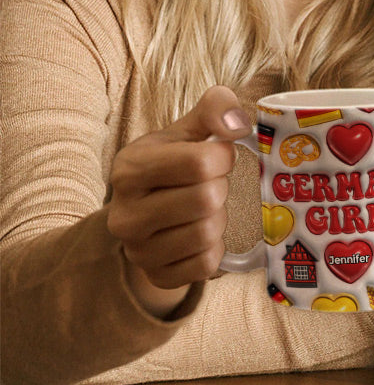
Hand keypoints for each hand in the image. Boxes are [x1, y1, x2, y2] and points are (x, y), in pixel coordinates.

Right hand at [107, 86, 249, 316]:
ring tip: (204, 209)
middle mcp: (125, 214)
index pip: (199, 162)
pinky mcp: (156, 276)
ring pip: (208, 233)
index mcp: (129, 169)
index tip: (218, 157)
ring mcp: (137, 251)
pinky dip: (215, 248)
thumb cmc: (173, 164)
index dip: (223, 157)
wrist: (146, 212)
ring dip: (219, 218)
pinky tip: (201, 234)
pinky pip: (207, 265)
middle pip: (206, 199)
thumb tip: (238, 123)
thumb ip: (215, 109)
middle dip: (220, 188)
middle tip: (210, 185)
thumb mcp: (188, 129)